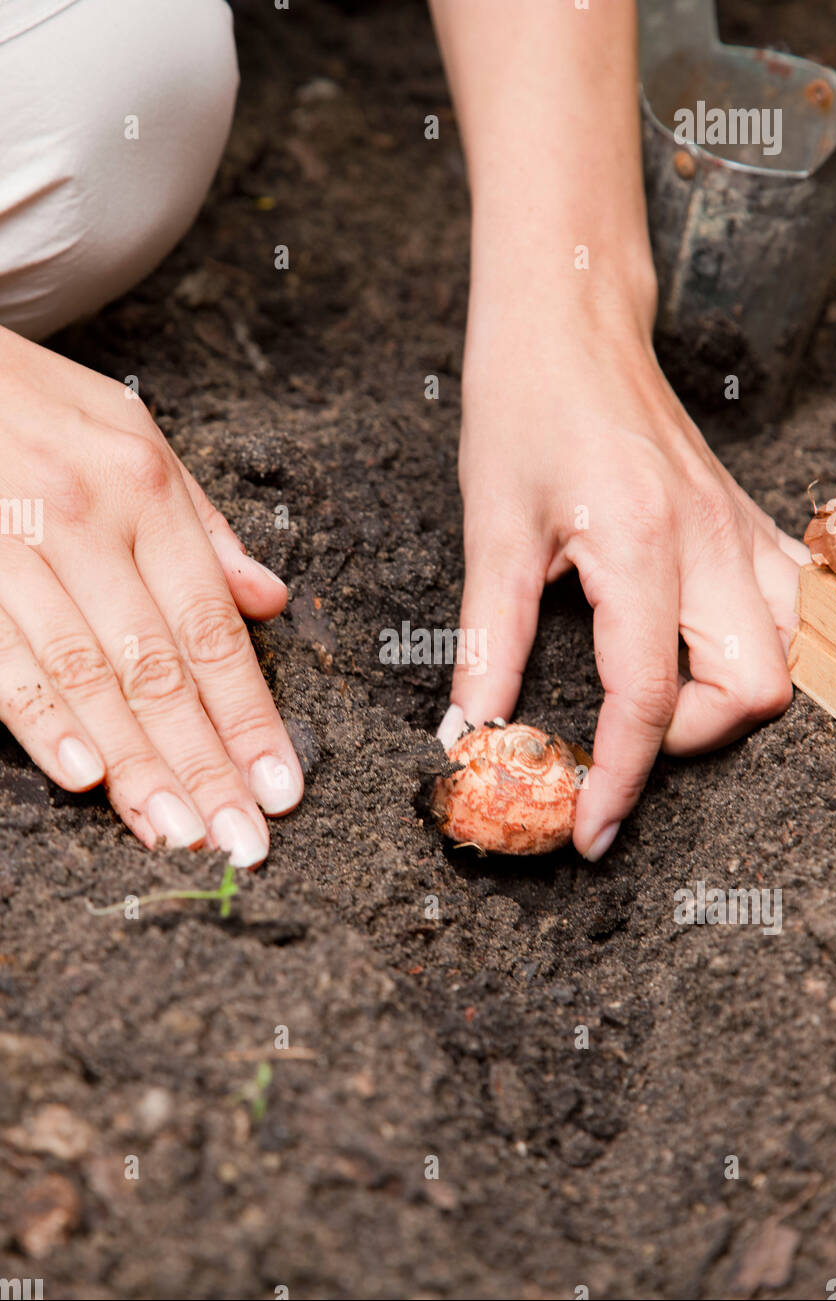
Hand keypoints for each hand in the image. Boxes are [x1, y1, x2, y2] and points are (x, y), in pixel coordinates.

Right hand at [0, 327, 301, 866]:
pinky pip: (1, 657)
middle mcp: (85, 520)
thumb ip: (204, 523)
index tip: (281, 785)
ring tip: (177, 833)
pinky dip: (41, 720)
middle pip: (159, 666)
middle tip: (242, 840)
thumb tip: (271, 601)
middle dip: (205, 763)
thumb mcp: (131, 430)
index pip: (211, 627)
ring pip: (88, 675)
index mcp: (144, 490)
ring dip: (137, 764)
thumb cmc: (32, 399)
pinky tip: (83, 778)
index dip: (250, 715)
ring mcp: (13, 547)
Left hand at [439, 324, 807, 860]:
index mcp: (643, 545)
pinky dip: (758, 647)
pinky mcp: (743, 520)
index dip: (617, 779)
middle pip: (753, 692)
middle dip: (688, 739)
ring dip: (729, 699)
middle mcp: (711, 542)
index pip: (649, 698)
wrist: (569, 318)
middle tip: (617, 736)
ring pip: (787, 654)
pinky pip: (790, 606)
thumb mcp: (491, 528)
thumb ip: (488, 640)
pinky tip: (702, 647)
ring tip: (659, 696)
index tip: (587, 830)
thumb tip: (473, 728)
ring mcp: (739, 529)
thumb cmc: (523, 406)